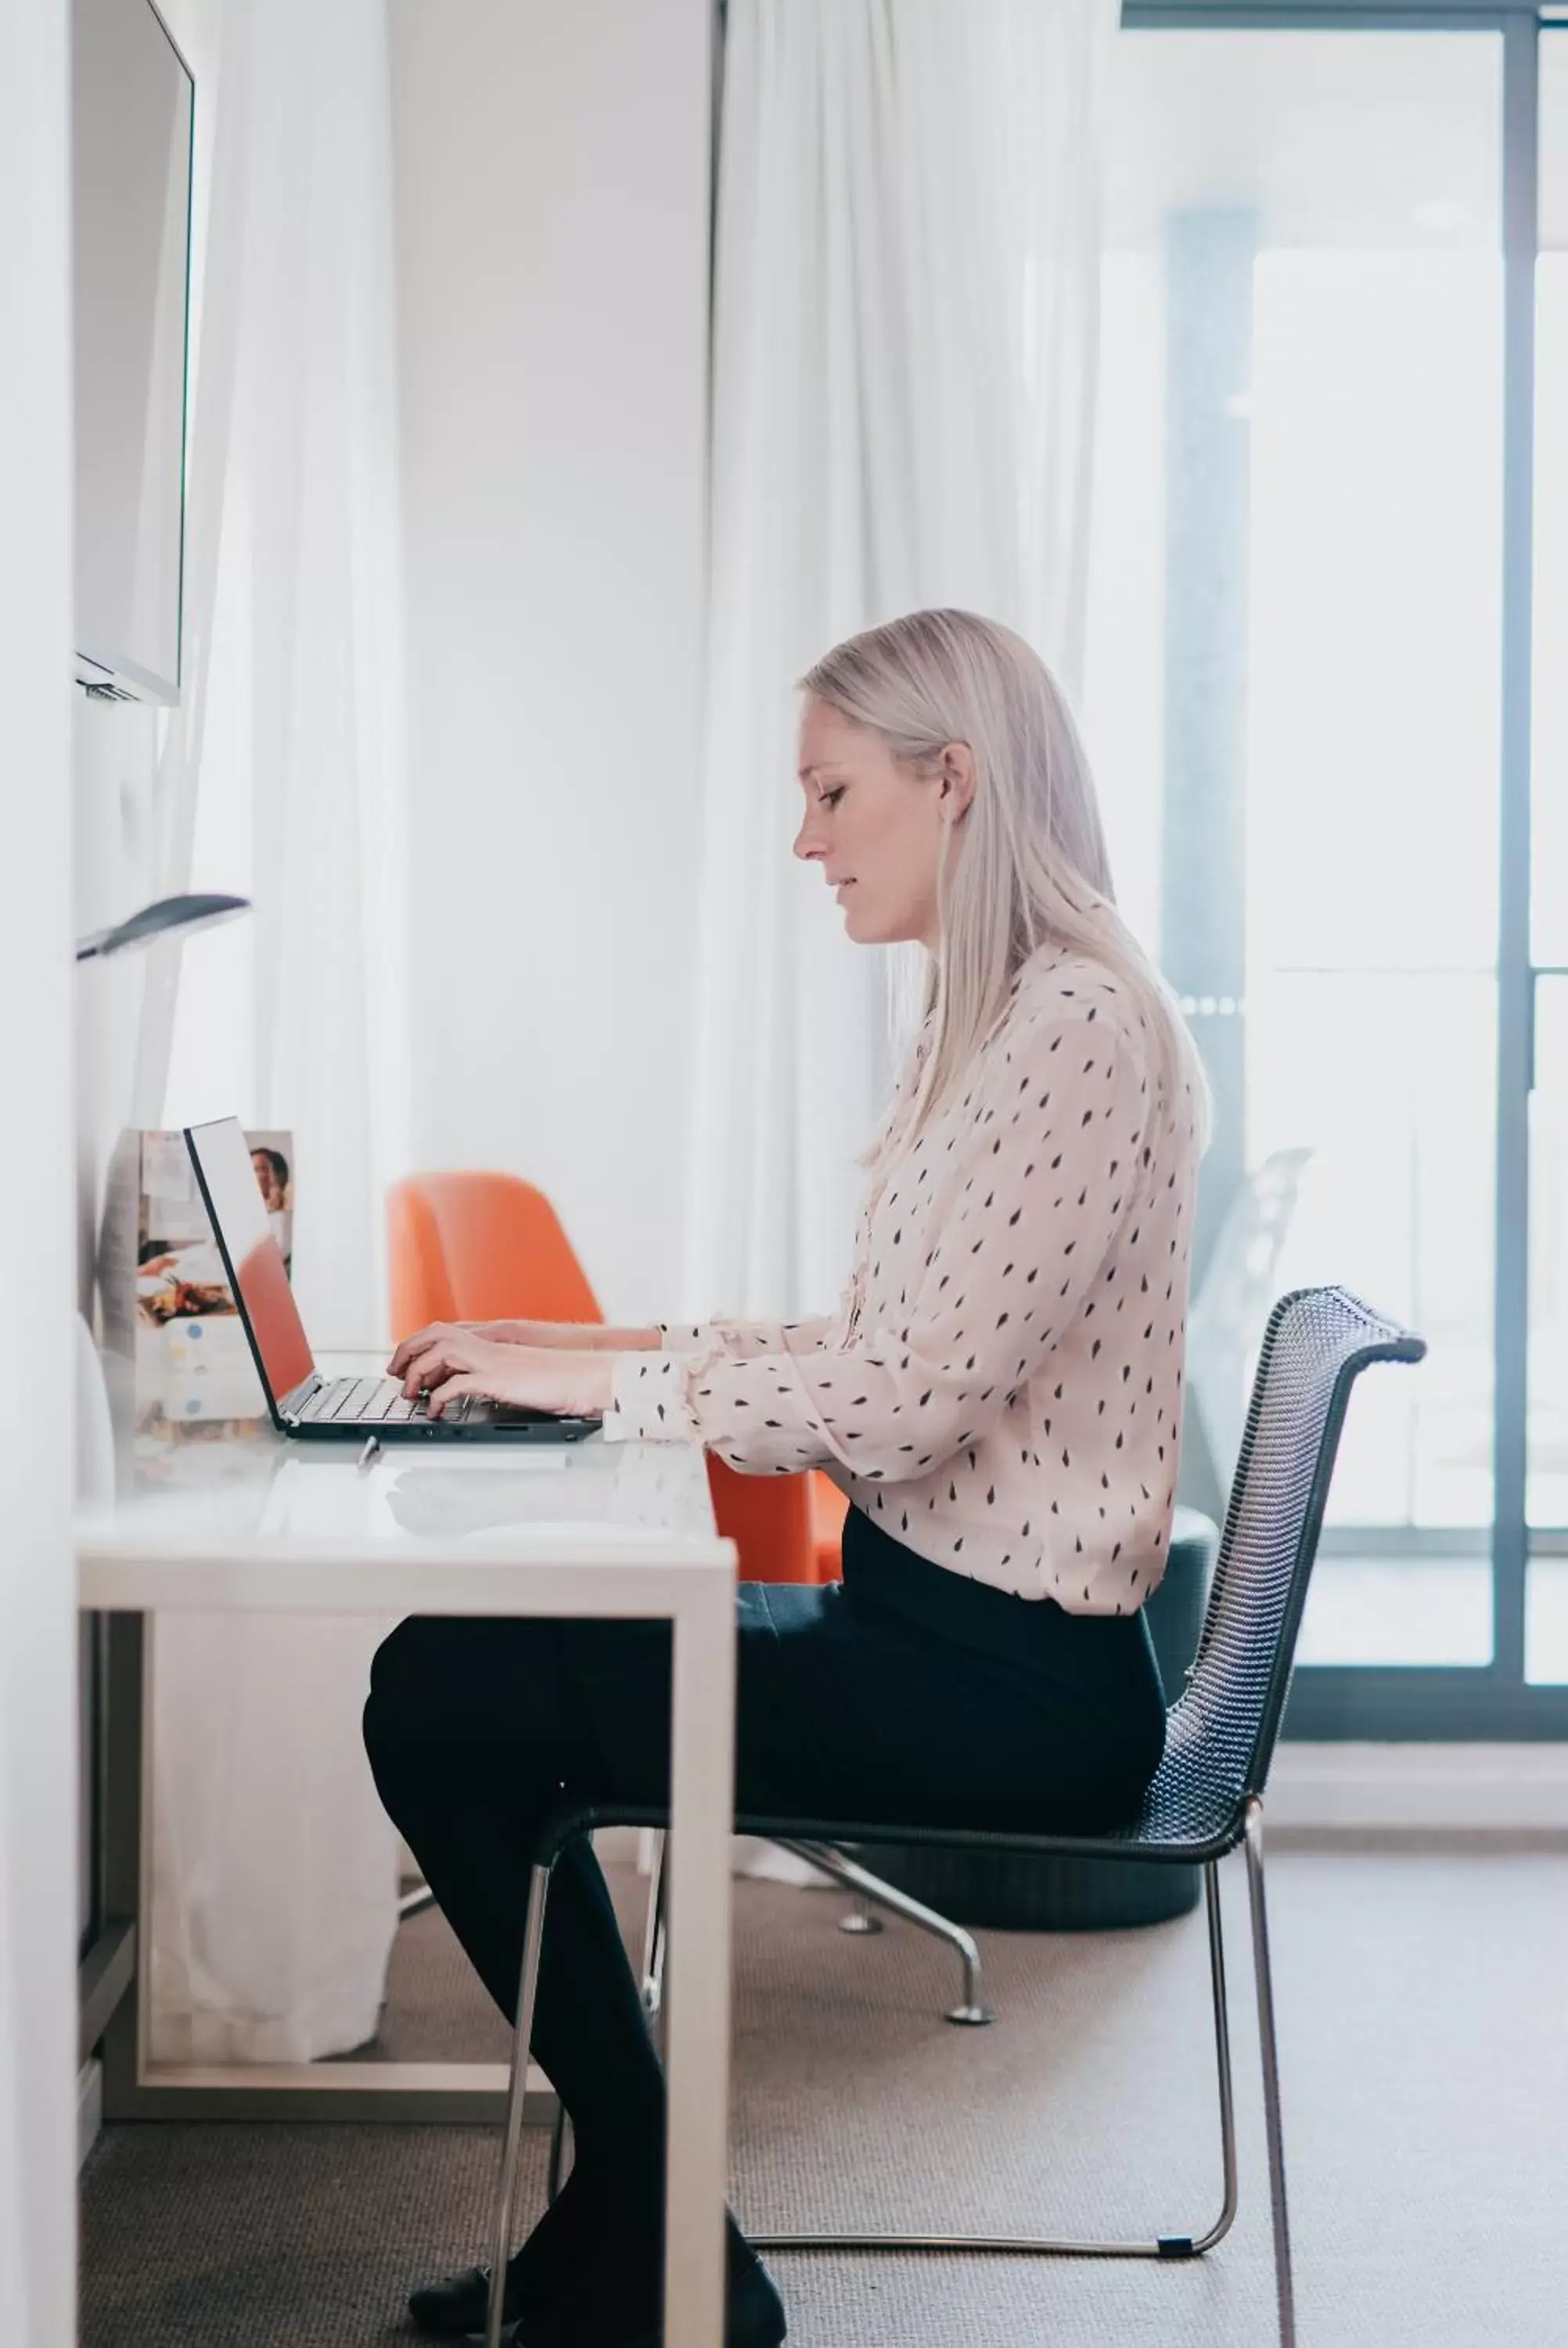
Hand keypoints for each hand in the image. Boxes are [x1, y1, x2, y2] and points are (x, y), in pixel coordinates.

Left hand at [389, 1329, 615, 1419]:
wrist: (590, 1378)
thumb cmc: (562, 1380)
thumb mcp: (521, 1375)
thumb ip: (495, 1374)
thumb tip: (471, 1386)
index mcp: (495, 1343)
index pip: (445, 1332)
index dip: (420, 1344)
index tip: (405, 1363)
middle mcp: (490, 1346)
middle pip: (435, 1333)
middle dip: (409, 1350)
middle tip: (395, 1373)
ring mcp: (494, 1360)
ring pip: (440, 1352)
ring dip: (418, 1372)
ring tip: (412, 1394)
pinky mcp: (500, 1379)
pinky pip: (458, 1384)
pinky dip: (440, 1397)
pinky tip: (436, 1411)